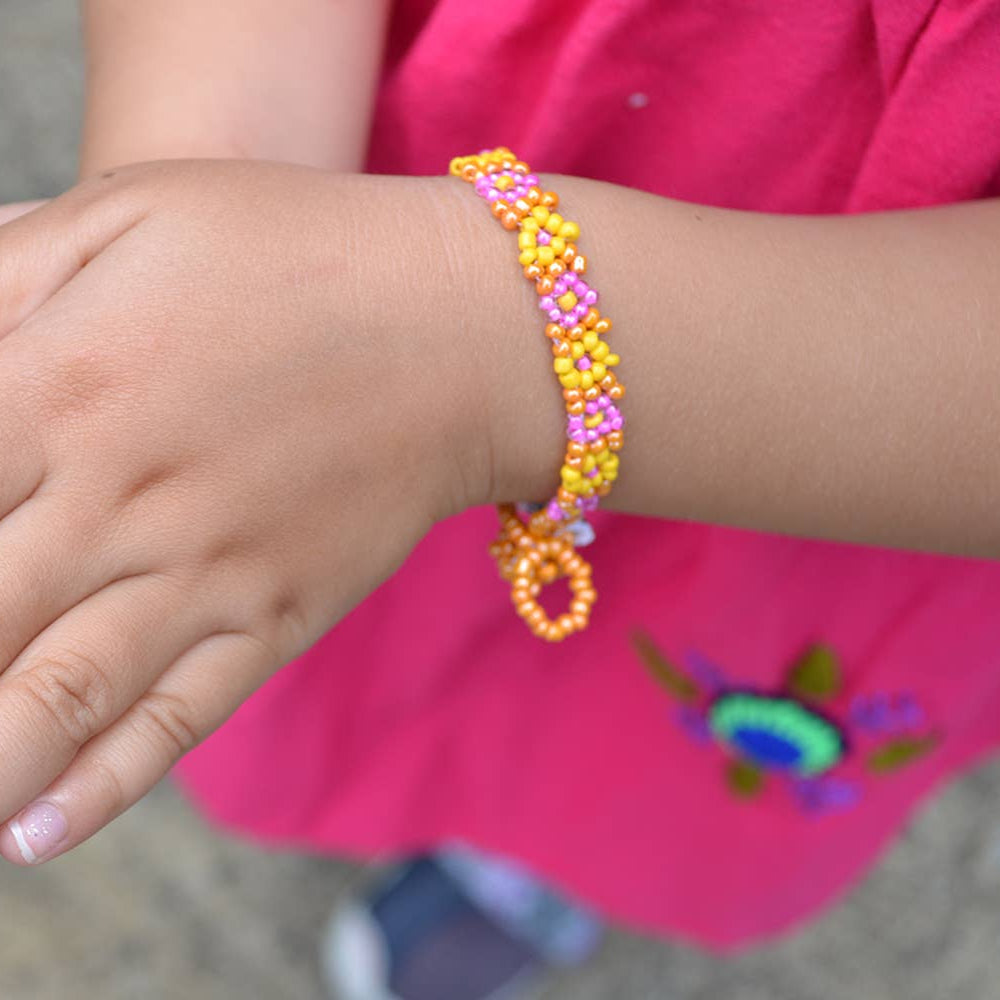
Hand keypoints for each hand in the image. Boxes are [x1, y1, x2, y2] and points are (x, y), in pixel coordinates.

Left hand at [0, 160, 488, 864]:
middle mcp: (121, 498)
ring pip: (48, 697)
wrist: (464, 329)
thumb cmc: (295, 252)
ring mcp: (207, 571)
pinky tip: (27, 835)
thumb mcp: (128, 216)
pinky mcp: (278, 615)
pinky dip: (95, 786)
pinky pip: (176, 720)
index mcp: (62, 383)